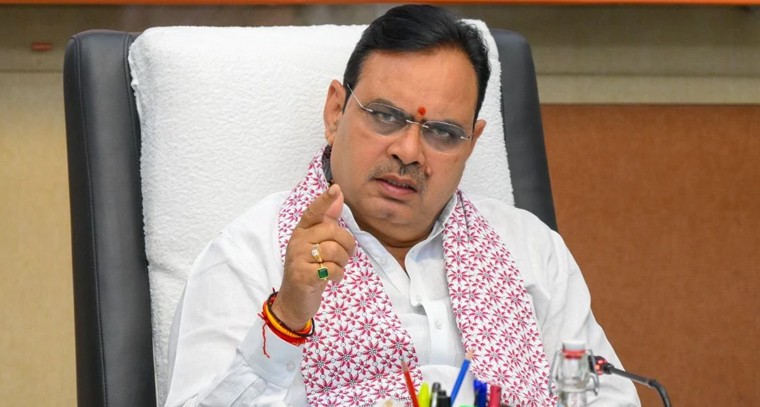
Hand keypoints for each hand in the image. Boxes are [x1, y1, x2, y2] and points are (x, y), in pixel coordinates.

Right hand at [271, 184, 355, 329]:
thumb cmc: (309, 269)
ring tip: (337, 268)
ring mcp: (298, 258)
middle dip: (347, 245)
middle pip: (332, 232)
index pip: (313, 212)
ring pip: (334, 250)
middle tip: (346, 256)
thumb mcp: (317, 244)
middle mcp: (298, 241)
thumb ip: (327, 220)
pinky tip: (332, 279)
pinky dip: (338, 275)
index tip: (336, 188)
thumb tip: (339, 194)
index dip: (325, 200)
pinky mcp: (303, 276)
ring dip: (343, 262)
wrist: (294, 300)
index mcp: (302, 231)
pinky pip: (332, 269)